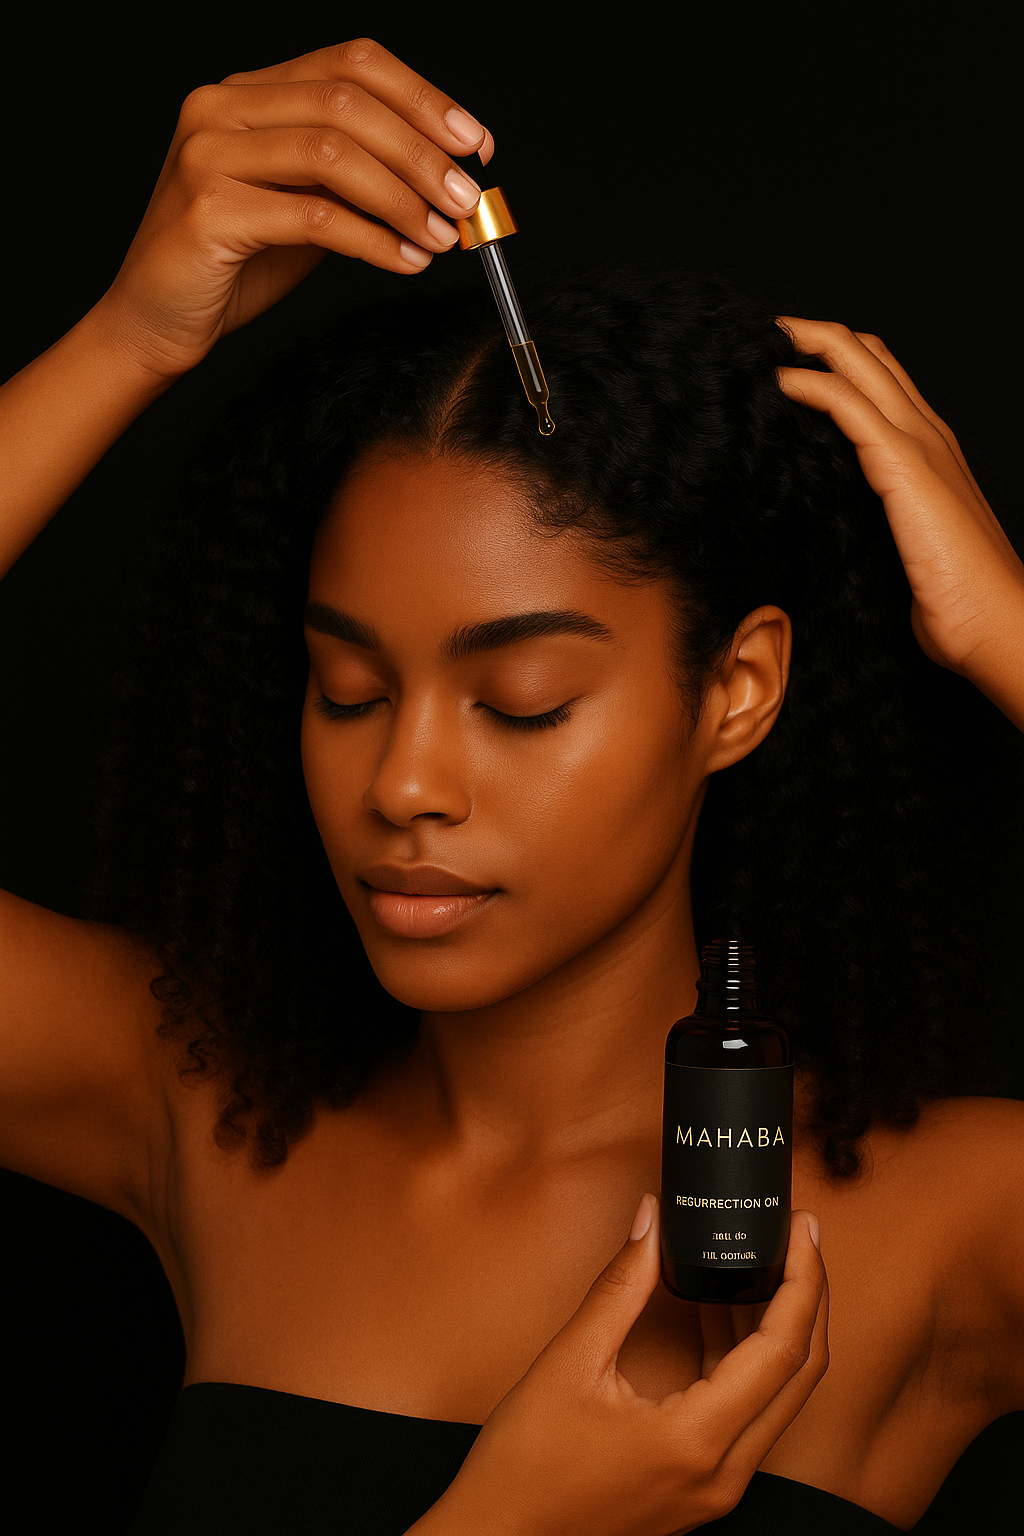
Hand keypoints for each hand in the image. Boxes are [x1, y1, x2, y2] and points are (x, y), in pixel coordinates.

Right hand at [94, 39, 492, 379]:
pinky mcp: (210, 208)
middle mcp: (222, 106)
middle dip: (421, 151)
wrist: (154, 320)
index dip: (422, 97)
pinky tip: (405, 259)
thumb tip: (442, 182)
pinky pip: (314, 216)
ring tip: (444, 235)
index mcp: (247, 92)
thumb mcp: (303, 208)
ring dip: (403, 196)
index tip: (474, 142)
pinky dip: (373, 239)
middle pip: (347, 102)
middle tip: (467, 198)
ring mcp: (210, 152)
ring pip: (333, 153)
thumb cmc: (231, 265)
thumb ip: (354, 182)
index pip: (350, 64)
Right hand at [418, 1199, 827, 1535]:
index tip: (802, 1231)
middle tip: (798, 1238)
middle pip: (799, 1377)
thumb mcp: (569, 1364)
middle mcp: (722, 1474)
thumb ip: (620, 1288)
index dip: (803, 1282)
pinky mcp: (699, 1490)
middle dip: (807, 1300)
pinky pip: (745, 1419)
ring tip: (757, 1265)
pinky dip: (744, 1363)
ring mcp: (714, 1489)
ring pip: (777, 1399)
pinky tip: (717, 1317)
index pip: (783, 1351)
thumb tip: (651, 1223)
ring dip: (777, 1330)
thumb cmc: (523, 1469)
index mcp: (696, 1441)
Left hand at [776, 320, 1023, 729]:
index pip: (878, 379)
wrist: (996, 625)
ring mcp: (919, 444)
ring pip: (859, 362)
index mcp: (928, 450)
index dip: (831, 359)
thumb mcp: (904, 548)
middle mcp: (927, 434)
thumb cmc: (955, 600)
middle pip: (866, 354)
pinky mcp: (905, 466)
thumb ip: (876, 524)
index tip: (779, 361)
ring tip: (759, 342)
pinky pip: (848, 405)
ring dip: (805, 344)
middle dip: (811, 334)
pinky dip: (809, 384)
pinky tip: (777, 382)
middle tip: (761, 334)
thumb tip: (831, 533)